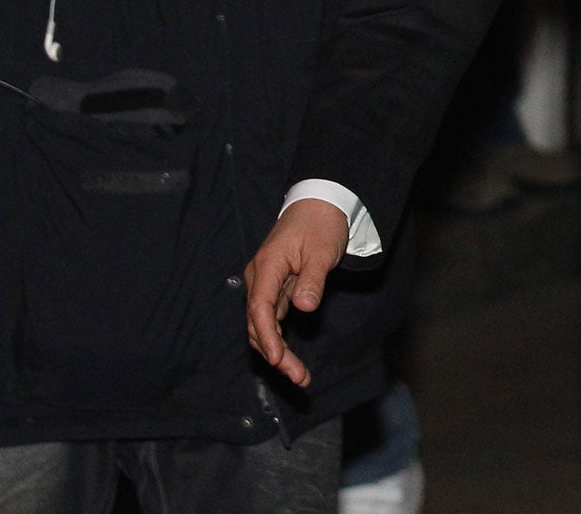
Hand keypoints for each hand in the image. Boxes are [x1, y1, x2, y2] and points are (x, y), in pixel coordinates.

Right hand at [244, 198, 347, 387]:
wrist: (321, 203)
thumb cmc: (322, 224)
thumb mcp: (322, 251)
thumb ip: (312, 280)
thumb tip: (304, 308)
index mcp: (267, 266)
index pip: (260, 308)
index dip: (268, 336)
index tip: (278, 359)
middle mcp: (260, 277)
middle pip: (259, 322)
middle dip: (275, 353)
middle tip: (298, 377)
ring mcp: (267, 283)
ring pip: (264, 324)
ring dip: (277, 350)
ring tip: (299, 374)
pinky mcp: (276, 288)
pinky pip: (272, 318)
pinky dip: (280, 338)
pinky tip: (291, 357)